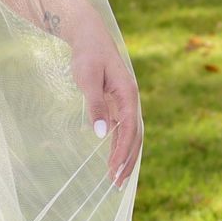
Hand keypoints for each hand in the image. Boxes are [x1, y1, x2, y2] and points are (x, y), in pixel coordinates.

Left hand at [69, 25, 141, 187]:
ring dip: (125, 156)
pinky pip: (123, 130)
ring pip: (131, 135)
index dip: (123, 152)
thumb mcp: (87, 78)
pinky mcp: (117, 104)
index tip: (114, 171)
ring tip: (116, 178)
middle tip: (116, 184)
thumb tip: (101, 134)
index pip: (129, 130)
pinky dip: (120, 146)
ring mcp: (126, 103)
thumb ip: (95, 105)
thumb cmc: (87, 55)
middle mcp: (131, 100)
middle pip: (135, 136)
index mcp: (128, 94)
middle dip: (127, 161)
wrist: (89, 36)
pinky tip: (113, 160)